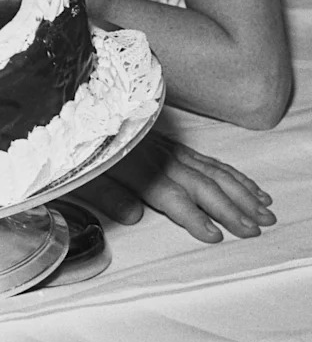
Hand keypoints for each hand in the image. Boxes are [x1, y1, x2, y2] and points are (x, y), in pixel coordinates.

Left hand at [75, 130, 275, 242]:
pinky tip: (248, 185)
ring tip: (264, 210)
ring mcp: (169, 148)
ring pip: (212, 171)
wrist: (77, 106)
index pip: (171, 195)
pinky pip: (208, 159)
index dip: (193, 216)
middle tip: (255, 228)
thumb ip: (108, 195)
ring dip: (240, 191)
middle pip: (201, 184)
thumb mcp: (82, 175)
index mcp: (137, 167)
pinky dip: (232, 173)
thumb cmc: (78, 148)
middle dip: (230, 207)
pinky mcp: (172, 143)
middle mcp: (159, 157)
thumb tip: (135, 216)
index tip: (215, 235)